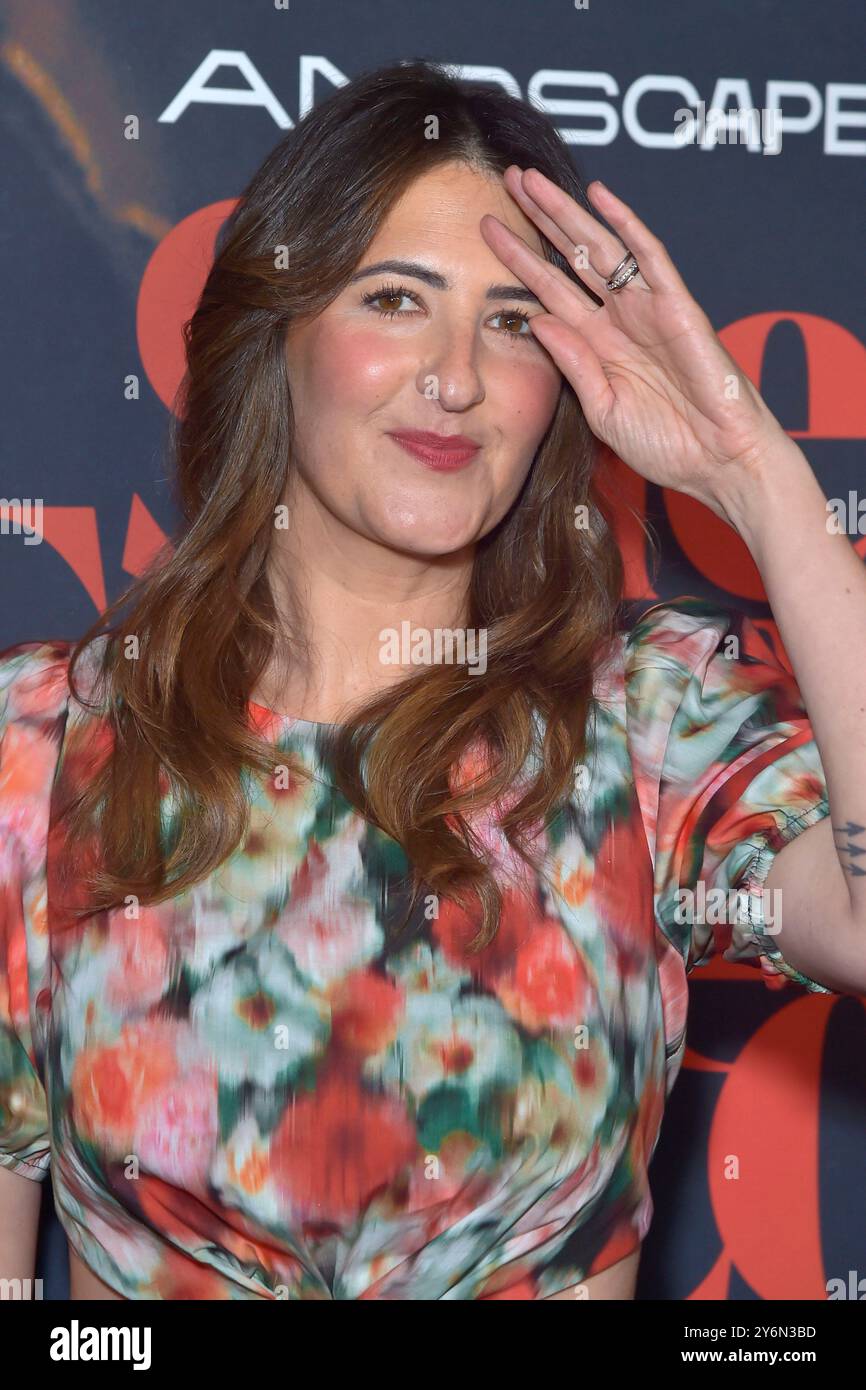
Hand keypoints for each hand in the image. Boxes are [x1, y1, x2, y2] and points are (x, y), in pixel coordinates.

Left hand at [480, 168, 792, 524]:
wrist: (718, 462)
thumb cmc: (666, 445)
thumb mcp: (603, 409)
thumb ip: (572, 364)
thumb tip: (536, 320)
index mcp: (598, 343)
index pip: (550, 289)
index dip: (519, 259)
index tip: (486, 230)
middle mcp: (619, 317)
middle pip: (571, 256)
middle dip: (539, 218)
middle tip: (507, 179)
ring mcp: (648, 307)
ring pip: (601, 247)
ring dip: (568, 212)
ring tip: (533, 180)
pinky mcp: (678, 305)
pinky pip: (650, 256)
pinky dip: (626, 224)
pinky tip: (599, 196)